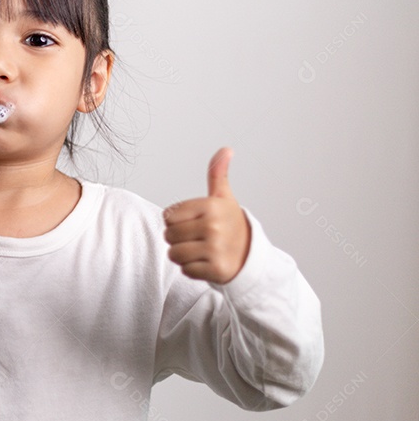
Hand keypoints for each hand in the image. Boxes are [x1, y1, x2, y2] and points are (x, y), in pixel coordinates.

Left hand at [162, 147, 252, 283]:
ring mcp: (215, 249)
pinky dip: (192, 269)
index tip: (194, 221)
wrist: (251, 256)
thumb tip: (225, 150)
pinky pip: (185, 270)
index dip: (176, 220)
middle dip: (178, 239)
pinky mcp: (215, 270)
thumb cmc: (231, 225)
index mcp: (210, 206)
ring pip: (173, 254)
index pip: (168, 216)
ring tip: (200, 250)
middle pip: (168, 236)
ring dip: (183, 255)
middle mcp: (213, 227)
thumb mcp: (224, 198)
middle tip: (197, 238)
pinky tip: (206, 262)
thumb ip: (217, 174)